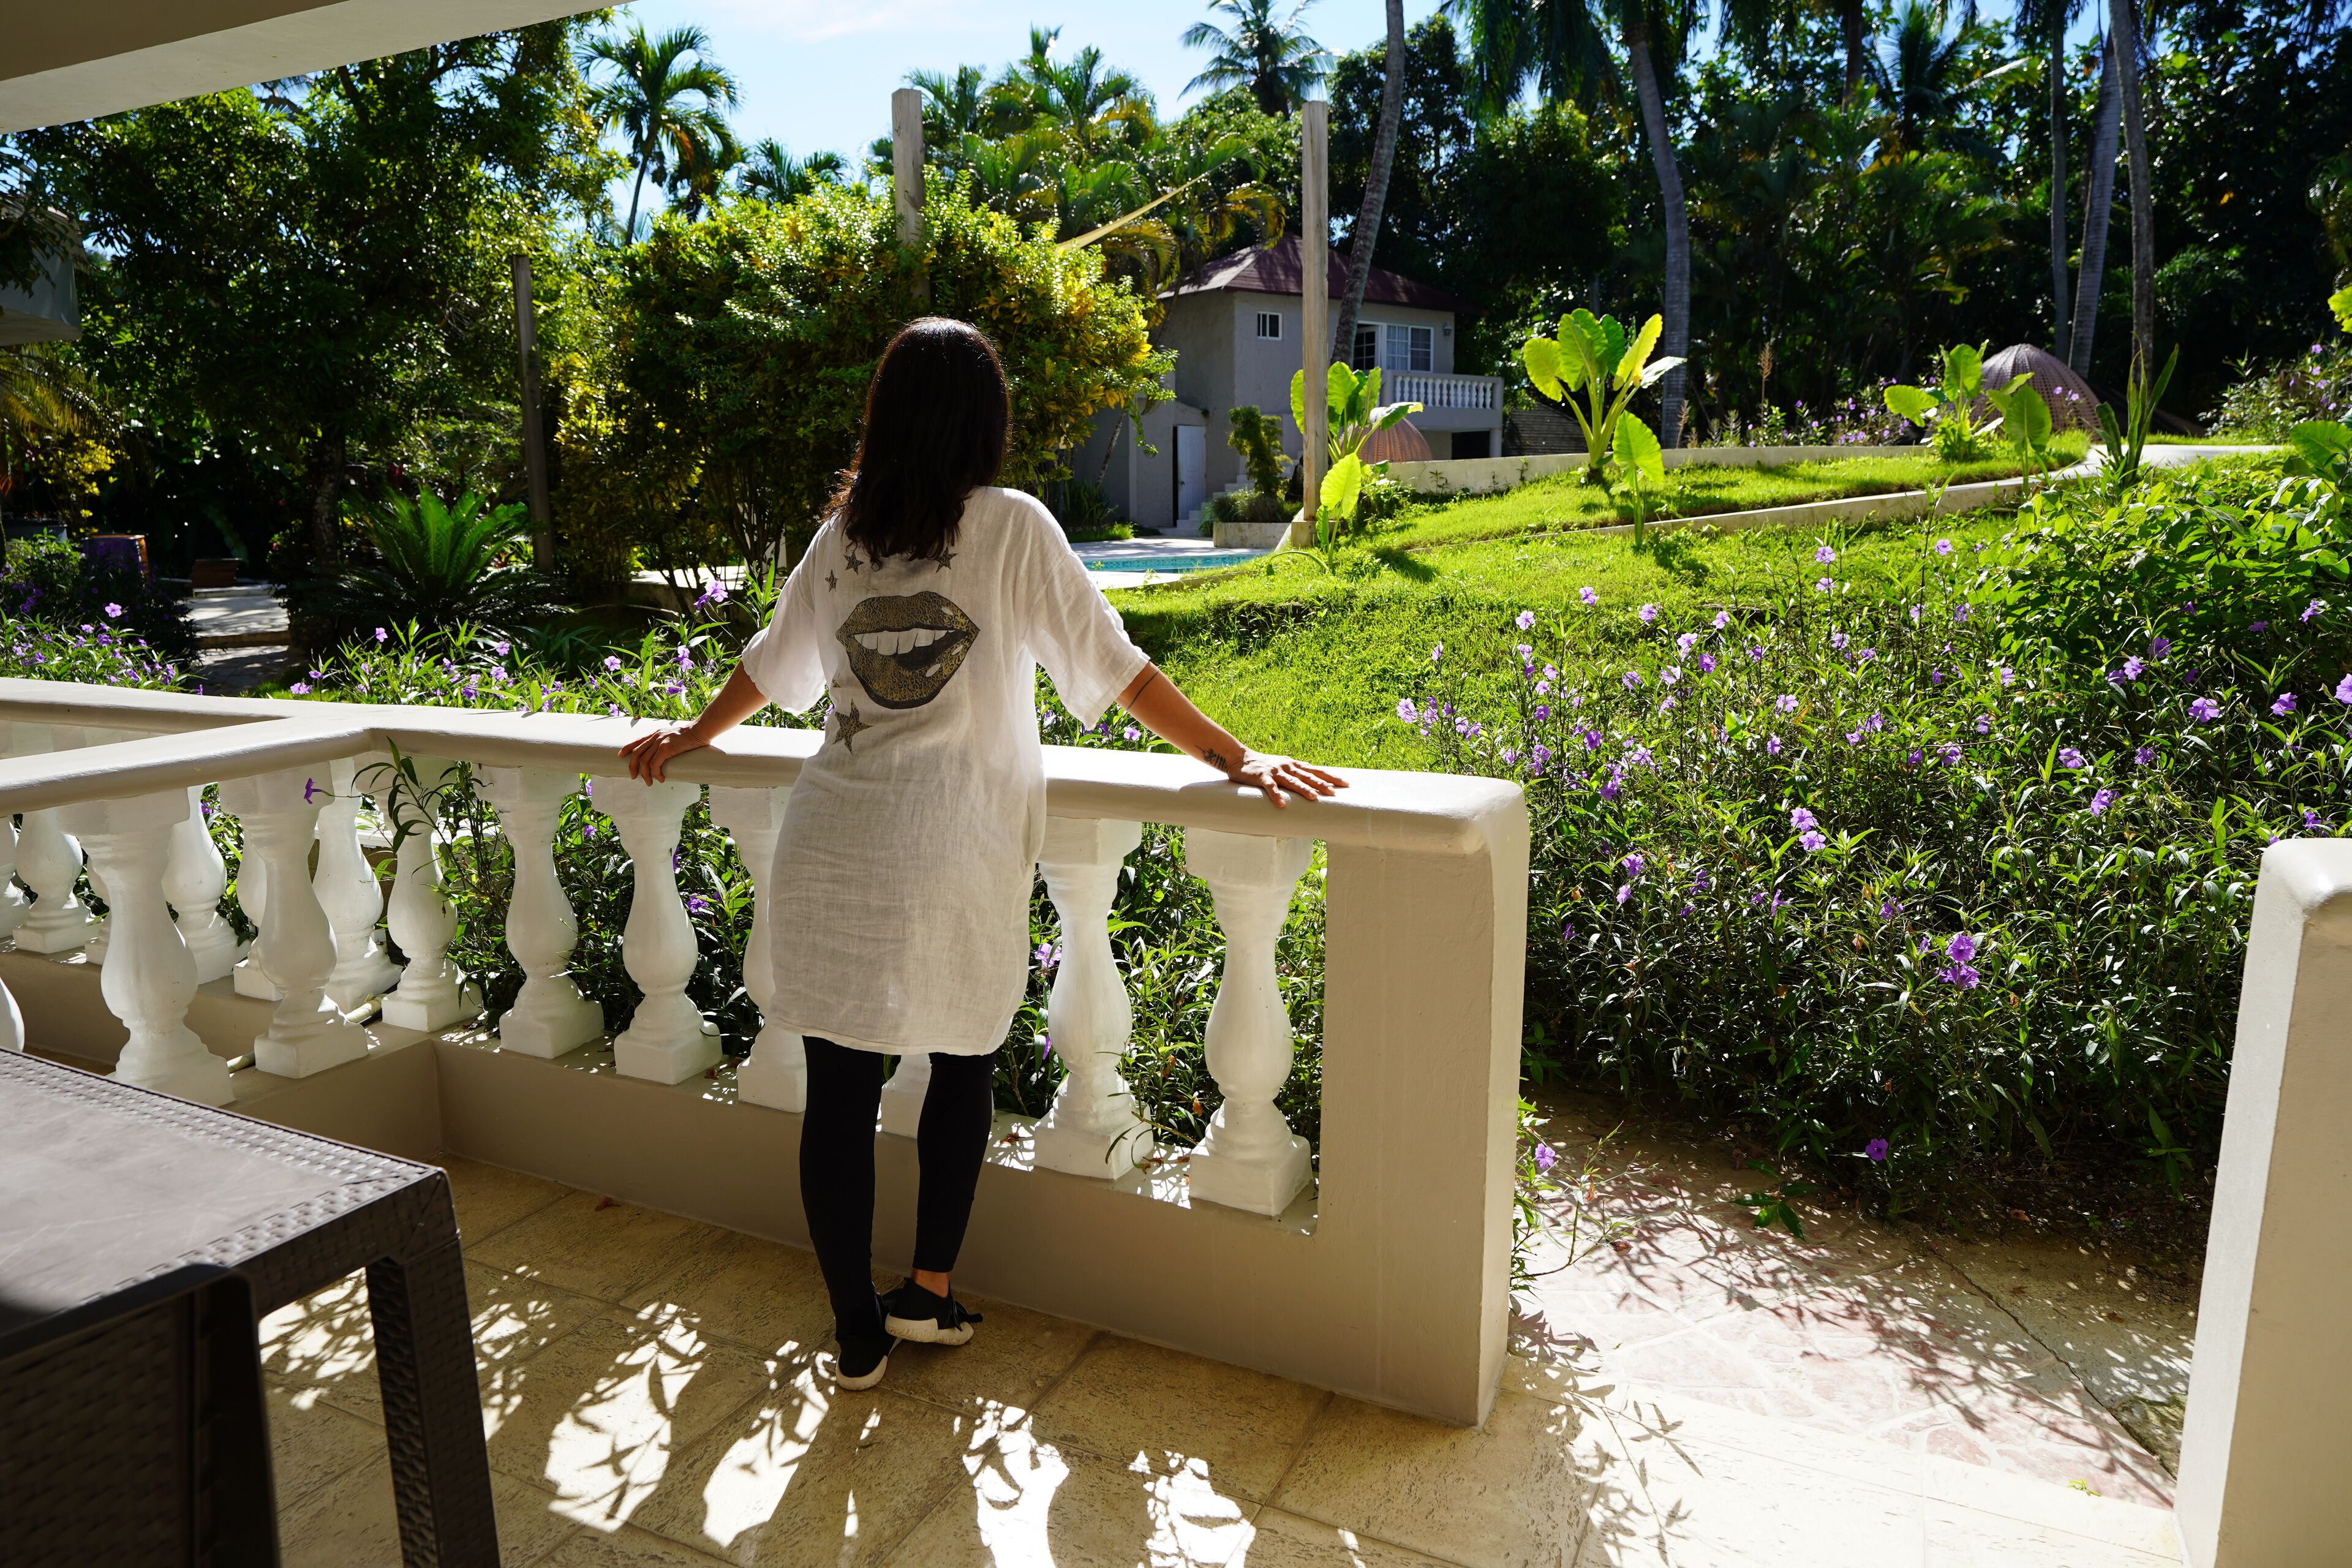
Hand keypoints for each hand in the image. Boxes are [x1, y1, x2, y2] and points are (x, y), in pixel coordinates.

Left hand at [618, 723, 707, 782]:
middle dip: (632, 766)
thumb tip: (671, 751)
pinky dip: (655, 774)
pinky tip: (660, 778)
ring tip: (649, 783)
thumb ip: (669, 742)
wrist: (700, 730)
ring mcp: (659, 742)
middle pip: (636, 753)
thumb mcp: (676, 736)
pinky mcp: (666, 749)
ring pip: (644, 761)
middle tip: (633, 777)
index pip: (637, 741)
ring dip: (644, 775)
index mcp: (656, 734)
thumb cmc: (693, 734)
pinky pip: (654, 765)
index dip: (627, 748)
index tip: (621, 755)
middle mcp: (655, 737)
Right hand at [1222, 749, 1346, 808]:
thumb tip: (1316, 781)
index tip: (1345, 784)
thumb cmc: (1265, 765)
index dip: (1331, 777)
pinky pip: (1270, 787)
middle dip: (1322, 784)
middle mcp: (1287, 767)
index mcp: (1294, 765)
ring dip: (1303, 789)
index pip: (1316, 771)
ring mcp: (1275, 771)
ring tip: (1314, 798)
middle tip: (1334, 793)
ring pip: (1292, 781)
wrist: (1240, 758)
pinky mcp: (1261, 777)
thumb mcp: (1284, 766)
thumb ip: (1298, 773)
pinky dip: (1276, 795)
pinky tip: (1282, 804)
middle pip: (1308, 776)